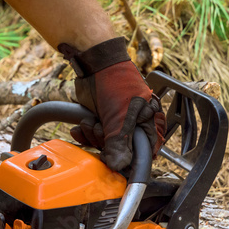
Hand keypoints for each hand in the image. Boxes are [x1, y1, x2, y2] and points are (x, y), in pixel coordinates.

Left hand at [59, 37, 165, 171]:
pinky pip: (93, 136)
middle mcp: (135, 126)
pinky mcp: (102, 120)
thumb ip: (120, 143)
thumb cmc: (116, 83)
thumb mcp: (120, 116)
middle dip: (105, 143)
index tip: (115, 164)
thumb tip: (119, 166)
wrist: (95, 62)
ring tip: (91, 121)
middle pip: (121, 152)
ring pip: (105, 145)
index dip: (129, 161)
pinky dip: (84, 134)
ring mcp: (117, 123)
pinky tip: (79, 129)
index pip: (143, 154)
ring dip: (93, 136)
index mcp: (148, 125)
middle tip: (100, 129)